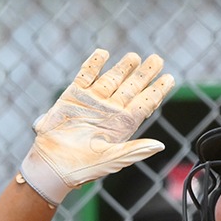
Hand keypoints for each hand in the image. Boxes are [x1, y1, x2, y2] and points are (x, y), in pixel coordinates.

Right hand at [18, 49, 175, 205]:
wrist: (51, 165)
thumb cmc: (82, 167)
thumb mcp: (112, 159)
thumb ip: (136, 150)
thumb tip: (159, 146)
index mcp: (122, 125)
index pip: (144, 104)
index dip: (157, 91)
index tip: (169, 78)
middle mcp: (109, 111)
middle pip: (131, 88)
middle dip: (145, 74)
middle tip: (157, 59)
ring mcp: (92, 102)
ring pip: (112, 79)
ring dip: (123, 67)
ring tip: (135, 57)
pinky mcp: (73, 96)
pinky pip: (86, 75)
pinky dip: (94, 64)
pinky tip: (103, 53)